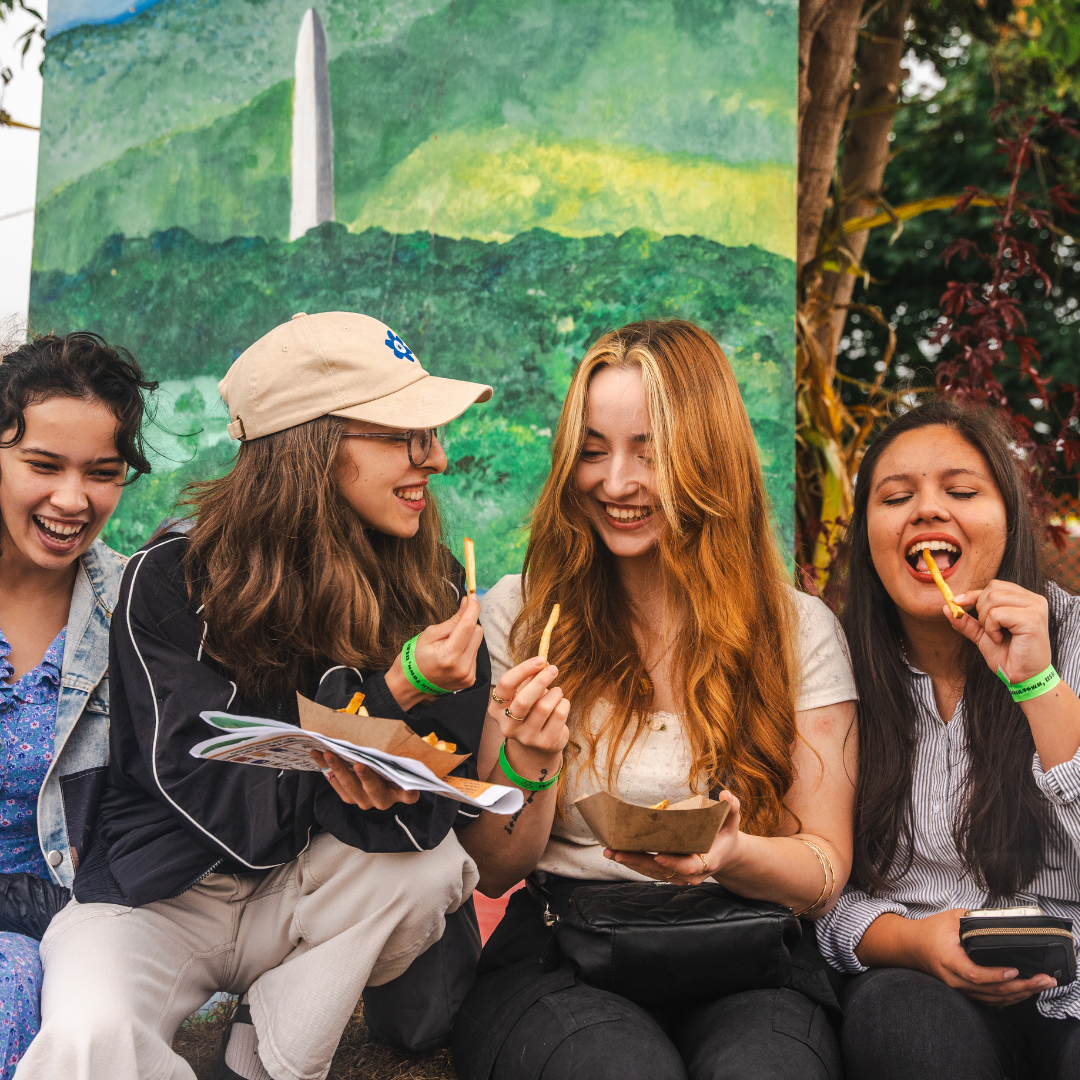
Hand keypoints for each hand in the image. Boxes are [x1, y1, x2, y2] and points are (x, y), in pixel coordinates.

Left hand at [310, 750, 420, 809]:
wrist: (378, 774)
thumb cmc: (391, 763)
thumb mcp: (396, 759)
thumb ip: (394, 755)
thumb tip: (387, 739)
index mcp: (401, 792)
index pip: (409, 795)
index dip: (409, 792)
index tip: (409, 787)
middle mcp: (383, 800)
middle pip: (374, 790)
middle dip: (366, 777)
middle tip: (359, 764)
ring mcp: (365, 801)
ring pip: (351, 788)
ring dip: (338, 769)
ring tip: (328, 753)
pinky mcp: (349, 797)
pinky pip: (337, 785)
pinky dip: (327, 769)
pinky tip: (318, 755)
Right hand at [385, 595, 483, 707]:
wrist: (410, 685)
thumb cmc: (415, 658)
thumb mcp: (429, 635)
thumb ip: (451, 621)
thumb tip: (467, 605)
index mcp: (449, 655)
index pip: (468, 626)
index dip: (472, 608)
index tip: (472, 596)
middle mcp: (462, 667)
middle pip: (478, 633)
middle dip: (468, 624)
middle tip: (452, 627)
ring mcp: (467, 675)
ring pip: (478, 644)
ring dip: (467, 638)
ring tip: (449, 645)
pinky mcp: (470, 680)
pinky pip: (475, 656)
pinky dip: (466, 650)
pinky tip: (453, 656)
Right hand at [492, 657, 569, 780]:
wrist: (537, 746)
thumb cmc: (530, 711)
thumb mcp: (524, 693)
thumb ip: (531, 678)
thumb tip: (544, 662)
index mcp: (496, 709)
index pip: (506, 684)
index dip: (523, 669)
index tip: (540, 659)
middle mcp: (508, 726)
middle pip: (524, 700)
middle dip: (541, 680)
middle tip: (553, 669)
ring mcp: (526, 737)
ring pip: (544, 707)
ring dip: (555, 693)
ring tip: (557, 691)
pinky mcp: (545, 743)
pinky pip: (559, 715)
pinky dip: (564, 703)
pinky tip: (561, 704)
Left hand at [604, 791, 741, 882]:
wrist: (726, 853)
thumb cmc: (726, 834)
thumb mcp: (732, 820)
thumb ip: (731, 807)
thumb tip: (725, 795)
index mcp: (707, 862)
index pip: (689, 866)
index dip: (674, 862)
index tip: (659, 855)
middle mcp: (691, 873)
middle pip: (663, 871)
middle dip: (639, 861)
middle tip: (617, 852)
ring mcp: (679, 875)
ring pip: (652, 871)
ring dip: (630, 862)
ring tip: (610, 852)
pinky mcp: (669, 873)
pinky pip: (648, 869)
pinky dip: (632, 861)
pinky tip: (615, 852)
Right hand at [900, 908, 1054, 1006]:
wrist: (912, 946)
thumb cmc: (931, 930)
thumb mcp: (950, 918)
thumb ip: (974, 919)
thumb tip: (1000, 920)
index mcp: (949, 960)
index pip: (974, 974)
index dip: (996, 975)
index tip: (1016, 971)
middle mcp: (955, 980)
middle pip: (991, 991)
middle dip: (1021, 987)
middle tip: (1044, 980)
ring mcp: (960, 990)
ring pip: (994, 999)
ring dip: (1020, 995)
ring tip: (1041, 986)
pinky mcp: (965, 993)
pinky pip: (990, 1001)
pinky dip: (1010, 998)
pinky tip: (1024, 992)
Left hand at [950, 580, 1051, 683]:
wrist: (1021, 677)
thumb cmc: (1007, 655)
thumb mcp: (982, 634)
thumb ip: (967, 621)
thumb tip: (946, 607)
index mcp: (1025, 599)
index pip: (995, 586)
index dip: (973, 594)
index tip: (956, 602)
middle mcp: (1034, 599)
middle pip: (992, 589)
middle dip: (981, 610)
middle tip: (991, 630)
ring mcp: (1035, 607)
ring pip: (993, 599)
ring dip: (986, 620)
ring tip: (996, 636)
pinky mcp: (1032, 619)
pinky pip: (997, 614)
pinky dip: (991, 628)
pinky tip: (1000, 639)